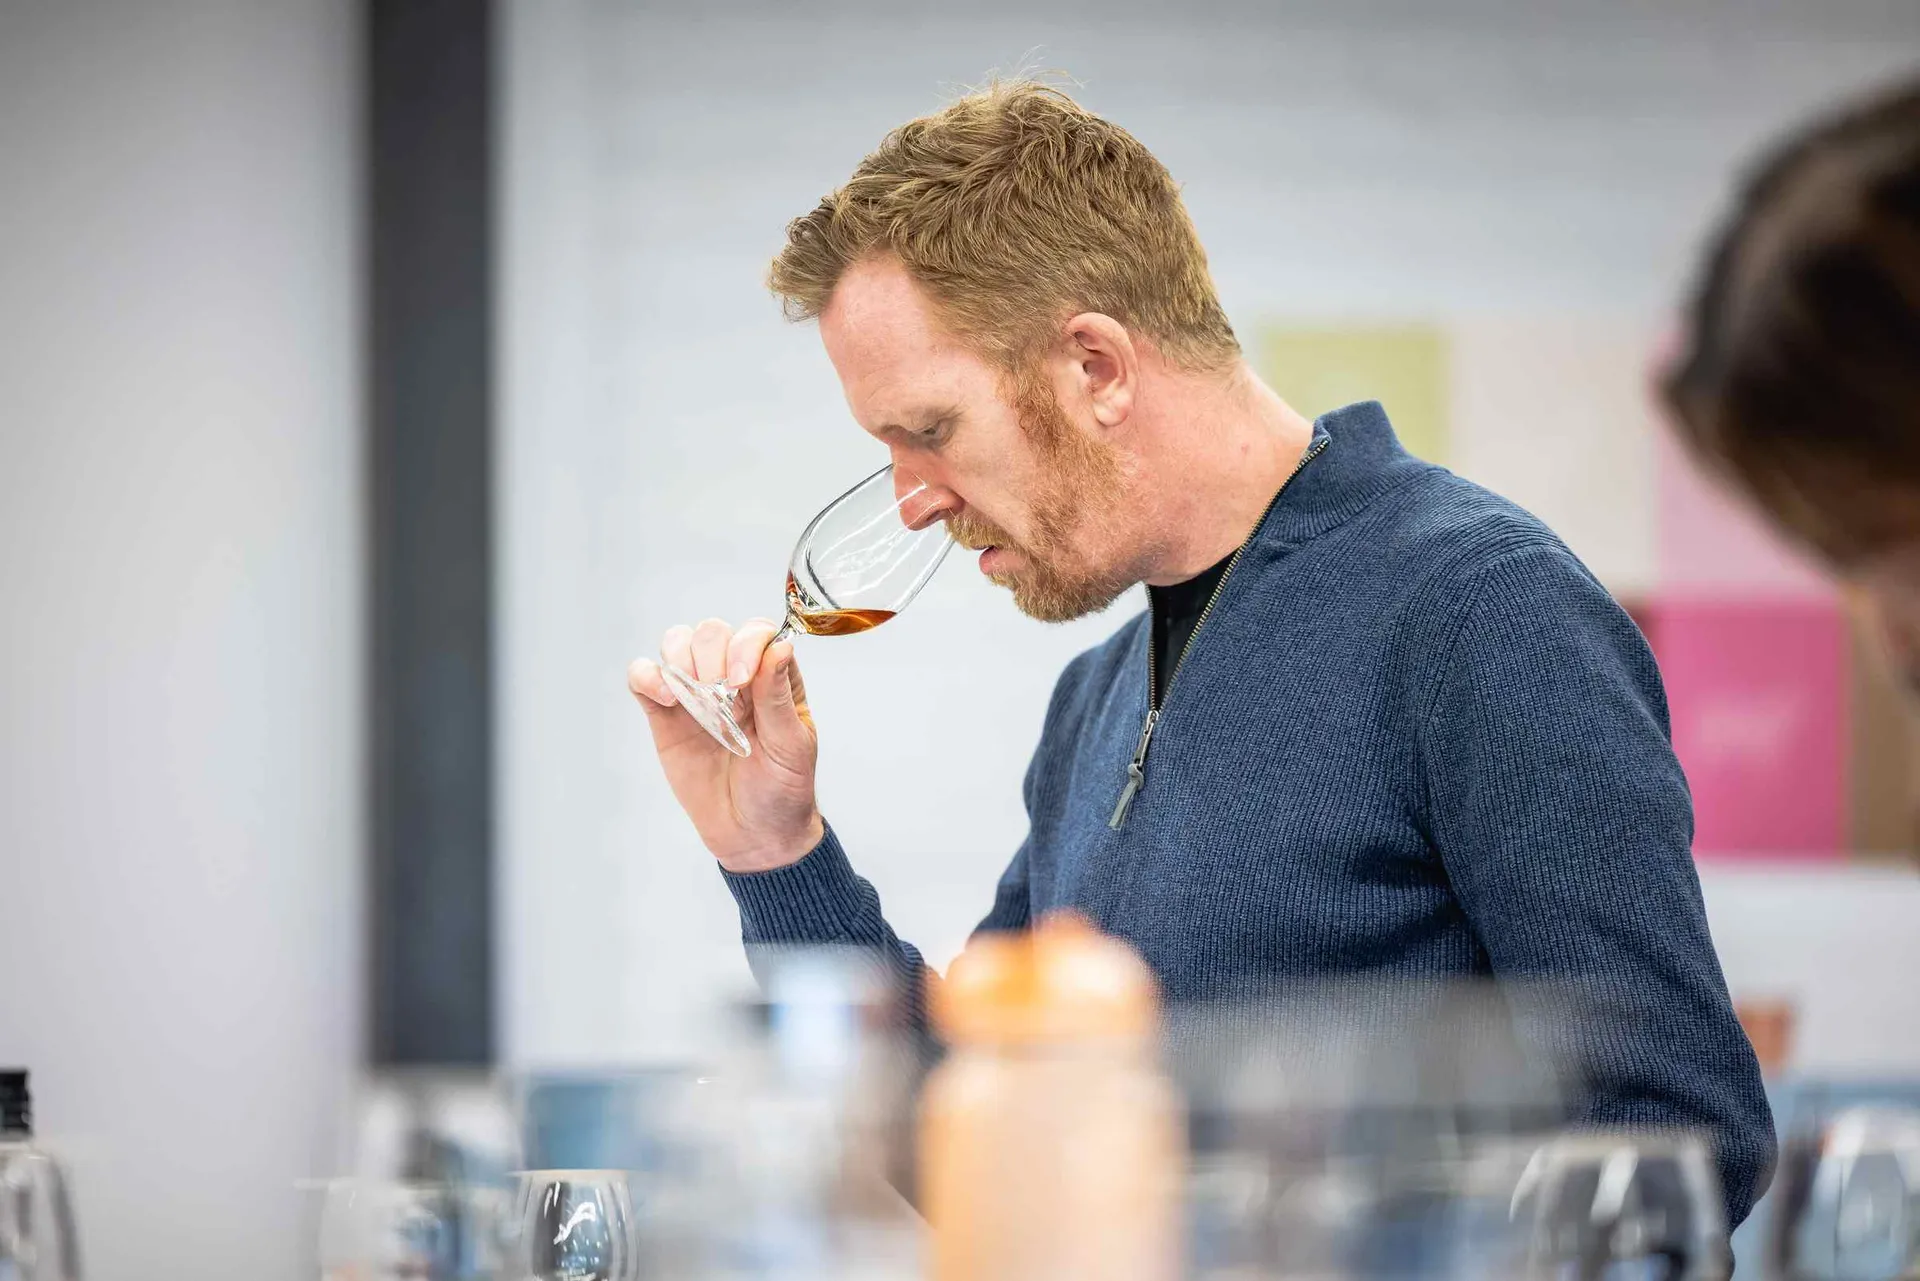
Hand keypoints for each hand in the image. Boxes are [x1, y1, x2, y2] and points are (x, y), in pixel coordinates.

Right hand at [627, 617, 823, 872]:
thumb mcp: (791, 746)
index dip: (746, 644)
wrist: (753, 834)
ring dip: (679, 657)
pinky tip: (664, 698)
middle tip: (718, 693)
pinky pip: (644, 677)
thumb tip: (778, 646)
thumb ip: (778, 696)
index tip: (740, 680)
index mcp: (773, 678)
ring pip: (677, 643)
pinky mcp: (665, 715)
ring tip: (691, 696)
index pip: (757, 632)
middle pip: (712, 632)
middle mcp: (733, 677)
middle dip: (710, 653)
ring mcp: (697, 694)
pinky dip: (646, 675)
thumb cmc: (782, 789)